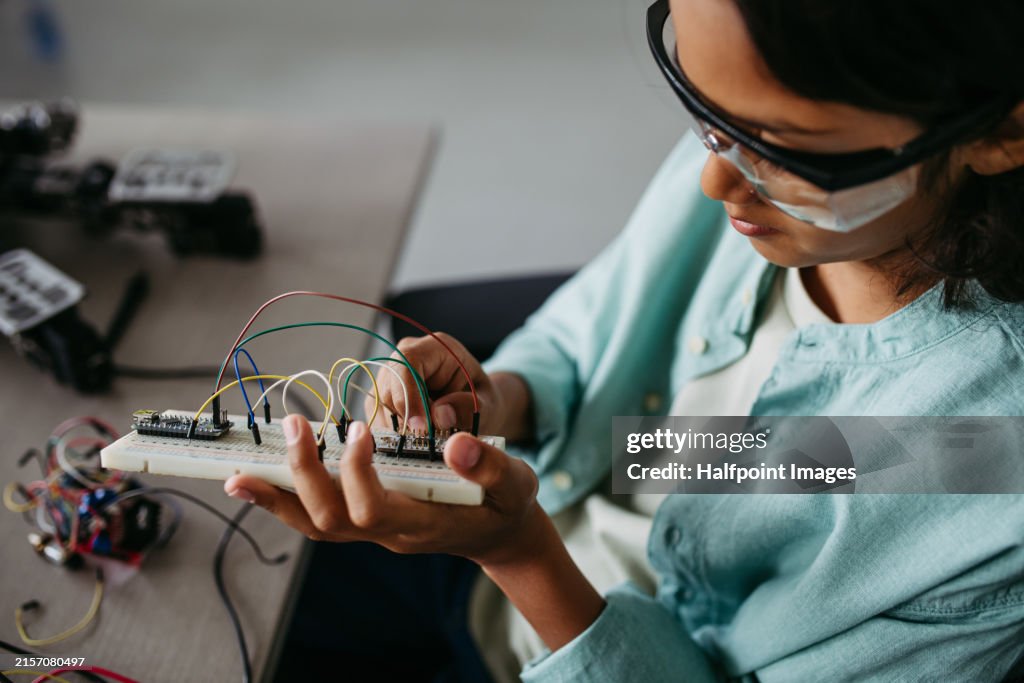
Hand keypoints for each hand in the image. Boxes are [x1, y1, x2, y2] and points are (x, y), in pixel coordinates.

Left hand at [224, 414, 543, 565]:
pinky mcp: (363, 520)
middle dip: (305, 474)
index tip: (359, 430)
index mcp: (422, 521)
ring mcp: (373, 530)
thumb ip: (488, 466)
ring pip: (314, 525)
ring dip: (277, 498)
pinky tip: (253, 481)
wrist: (496, 532)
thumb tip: (457, 443)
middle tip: (294, 425)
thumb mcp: (514, 483)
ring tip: (239, 472)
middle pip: (332, 519)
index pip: (375, 508)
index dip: (357, 473)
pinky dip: (280, 502)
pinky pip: (313, 518)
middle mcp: (389, 532)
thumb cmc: (505, 504)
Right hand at [367, 332, 518, 437]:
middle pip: (388, 386)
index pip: (408, 362)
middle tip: (427, 442)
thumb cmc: (480, 399)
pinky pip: (377, 419)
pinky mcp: (382, 399)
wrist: (475, 406)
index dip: (408, 394)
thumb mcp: (486, 403)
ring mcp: (390, 378)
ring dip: (398, 431)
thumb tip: (440, 416)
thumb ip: (467, 407)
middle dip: (405, 420)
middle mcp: (406, 358)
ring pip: (379, 406)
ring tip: (425, 443)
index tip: (420, 426)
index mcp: (434, 348)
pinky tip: (413, 444)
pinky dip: (393, 437)